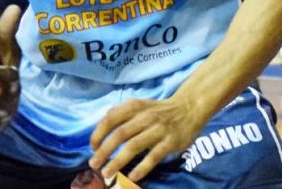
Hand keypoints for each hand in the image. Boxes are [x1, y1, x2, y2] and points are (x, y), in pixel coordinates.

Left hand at [88, 95, 205, 182]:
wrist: (188, 108)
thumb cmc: (157, 110)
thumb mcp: (138, 105)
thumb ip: (121, 115)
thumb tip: (101, 130)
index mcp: (133, 106)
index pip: (110, 118)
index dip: (98, 133)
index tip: (93, 147)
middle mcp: (144, 117)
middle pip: (119, 134)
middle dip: (104, 151)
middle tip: (94, 164)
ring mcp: (158, 130)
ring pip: (133, 146)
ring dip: (118, 161)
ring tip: (107, 173)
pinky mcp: (170, 143)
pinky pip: (153, 157)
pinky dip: (142, 168)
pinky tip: (132, 176)